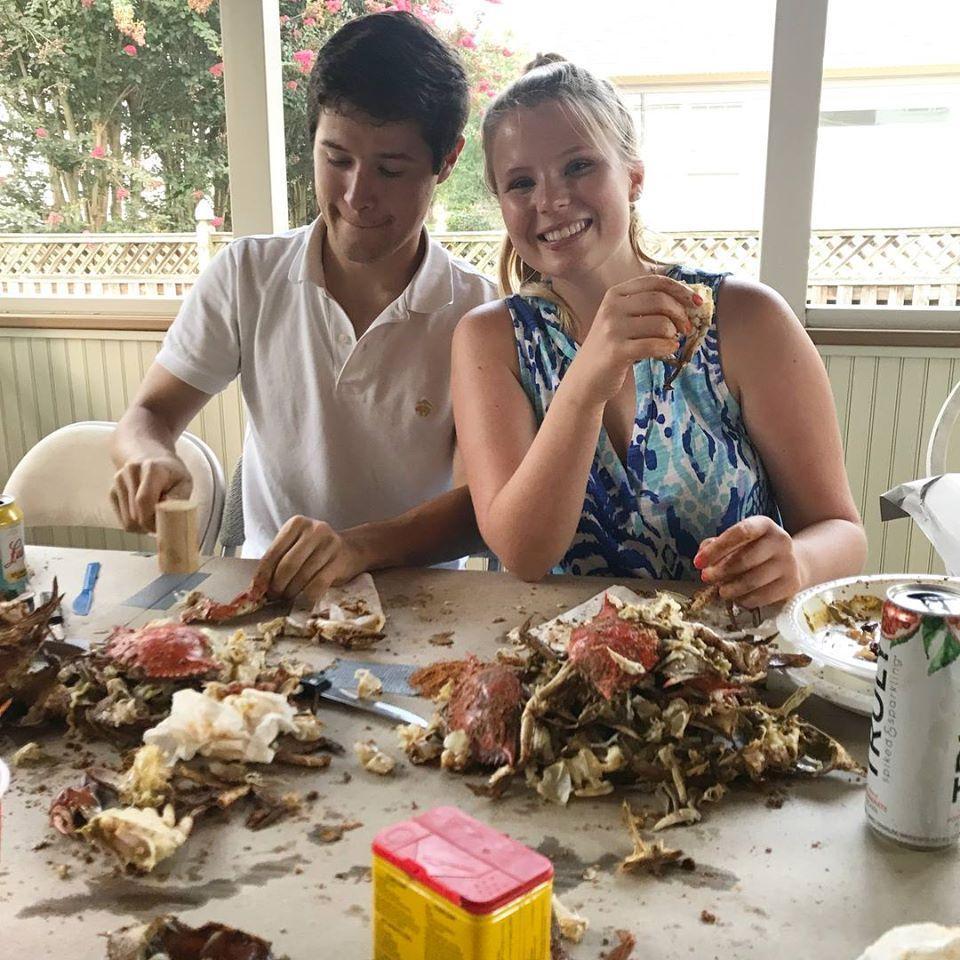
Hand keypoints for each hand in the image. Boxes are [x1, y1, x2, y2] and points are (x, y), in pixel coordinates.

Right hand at [111, 454, 191, 532]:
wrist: (148, 454)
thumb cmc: (170, 472)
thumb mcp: (184, 481)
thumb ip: (179, 498)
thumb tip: (170, 515)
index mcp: (152, 468)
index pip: (144, 500)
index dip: (152, 519)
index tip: (163, 527)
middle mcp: (131, 472)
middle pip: (135, 514)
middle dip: (150, 525)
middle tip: (163, 523)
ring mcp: (118, 481)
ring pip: (127, 521)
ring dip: (142, 526)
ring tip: (155, 517)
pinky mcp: (112, 491)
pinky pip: (122, 520)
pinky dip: (135, 523)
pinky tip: (145, 513)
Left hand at [253, 516, 364, 602]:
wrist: (351, 550)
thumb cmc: (315, 551)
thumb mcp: (296, 546)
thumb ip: (278, 561)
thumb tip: (257, 588)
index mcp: (297, 523)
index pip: (273, 552)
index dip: (262, 575)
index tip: (255, 592)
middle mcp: (314, 530)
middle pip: (287, 565)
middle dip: (277, 586)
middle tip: (273, 597)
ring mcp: (329, 544)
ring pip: (302, 576)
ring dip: (291, 593)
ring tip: (287, 599)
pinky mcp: (339, 561)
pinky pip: (318, 584)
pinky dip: (307, 597)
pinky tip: (302, 602)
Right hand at [565, 274, 700, 405]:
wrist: (586, 379)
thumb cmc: (611, 348)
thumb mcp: (623, 320)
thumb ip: (646, 307)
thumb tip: (688, 301)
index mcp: (615, 294)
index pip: (655, 282)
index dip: (681, 290)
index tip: (697, 303)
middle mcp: (611, 307)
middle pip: (660, 300)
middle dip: (681, 314)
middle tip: (687, 328)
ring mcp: (612, 329)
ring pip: (661, 323)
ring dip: (673, 334)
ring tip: (670, 342)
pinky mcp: (617, 351)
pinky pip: (655, 344)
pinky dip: (668, 348)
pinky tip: (668, 351)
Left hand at [694, 516, 805, 607]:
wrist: (792, 562)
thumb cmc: (755, 549)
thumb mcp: (738, 540)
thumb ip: (716, 545)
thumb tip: (702, 557)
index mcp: (764, 525)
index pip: (740, 533)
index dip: (717, 548)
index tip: (698, 562)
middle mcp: (780, 541)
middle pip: (745, 559)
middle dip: (720, 571)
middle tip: (706, 578)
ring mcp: (788, 563)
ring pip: (753, 581)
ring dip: (731, 589)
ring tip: (721, 591)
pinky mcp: (791, 584)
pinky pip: (762, 597)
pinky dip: (744, 600)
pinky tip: (737, 598)